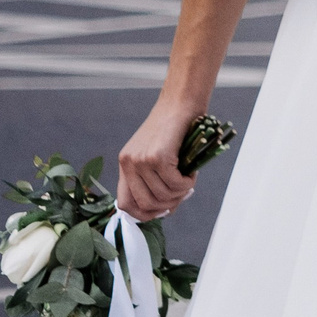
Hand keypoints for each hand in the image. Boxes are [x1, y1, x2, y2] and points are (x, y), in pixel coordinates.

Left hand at [115, 96, 203, 220]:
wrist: (181, 102)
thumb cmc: (174, 127)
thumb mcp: (157, 154)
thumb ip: (155, 178)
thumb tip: (166, 208)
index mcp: (125, 164)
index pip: (124, 204)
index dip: (143, 214)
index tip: (162, 210)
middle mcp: (129, 163)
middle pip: (145, 204)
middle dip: (167, 206)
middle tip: (182, 195)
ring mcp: (142, 160)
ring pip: (162, 195)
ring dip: (180, 193)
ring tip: (189, 180)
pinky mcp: (158, 156)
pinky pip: (175, 183)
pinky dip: (187, 183)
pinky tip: (192, 173)